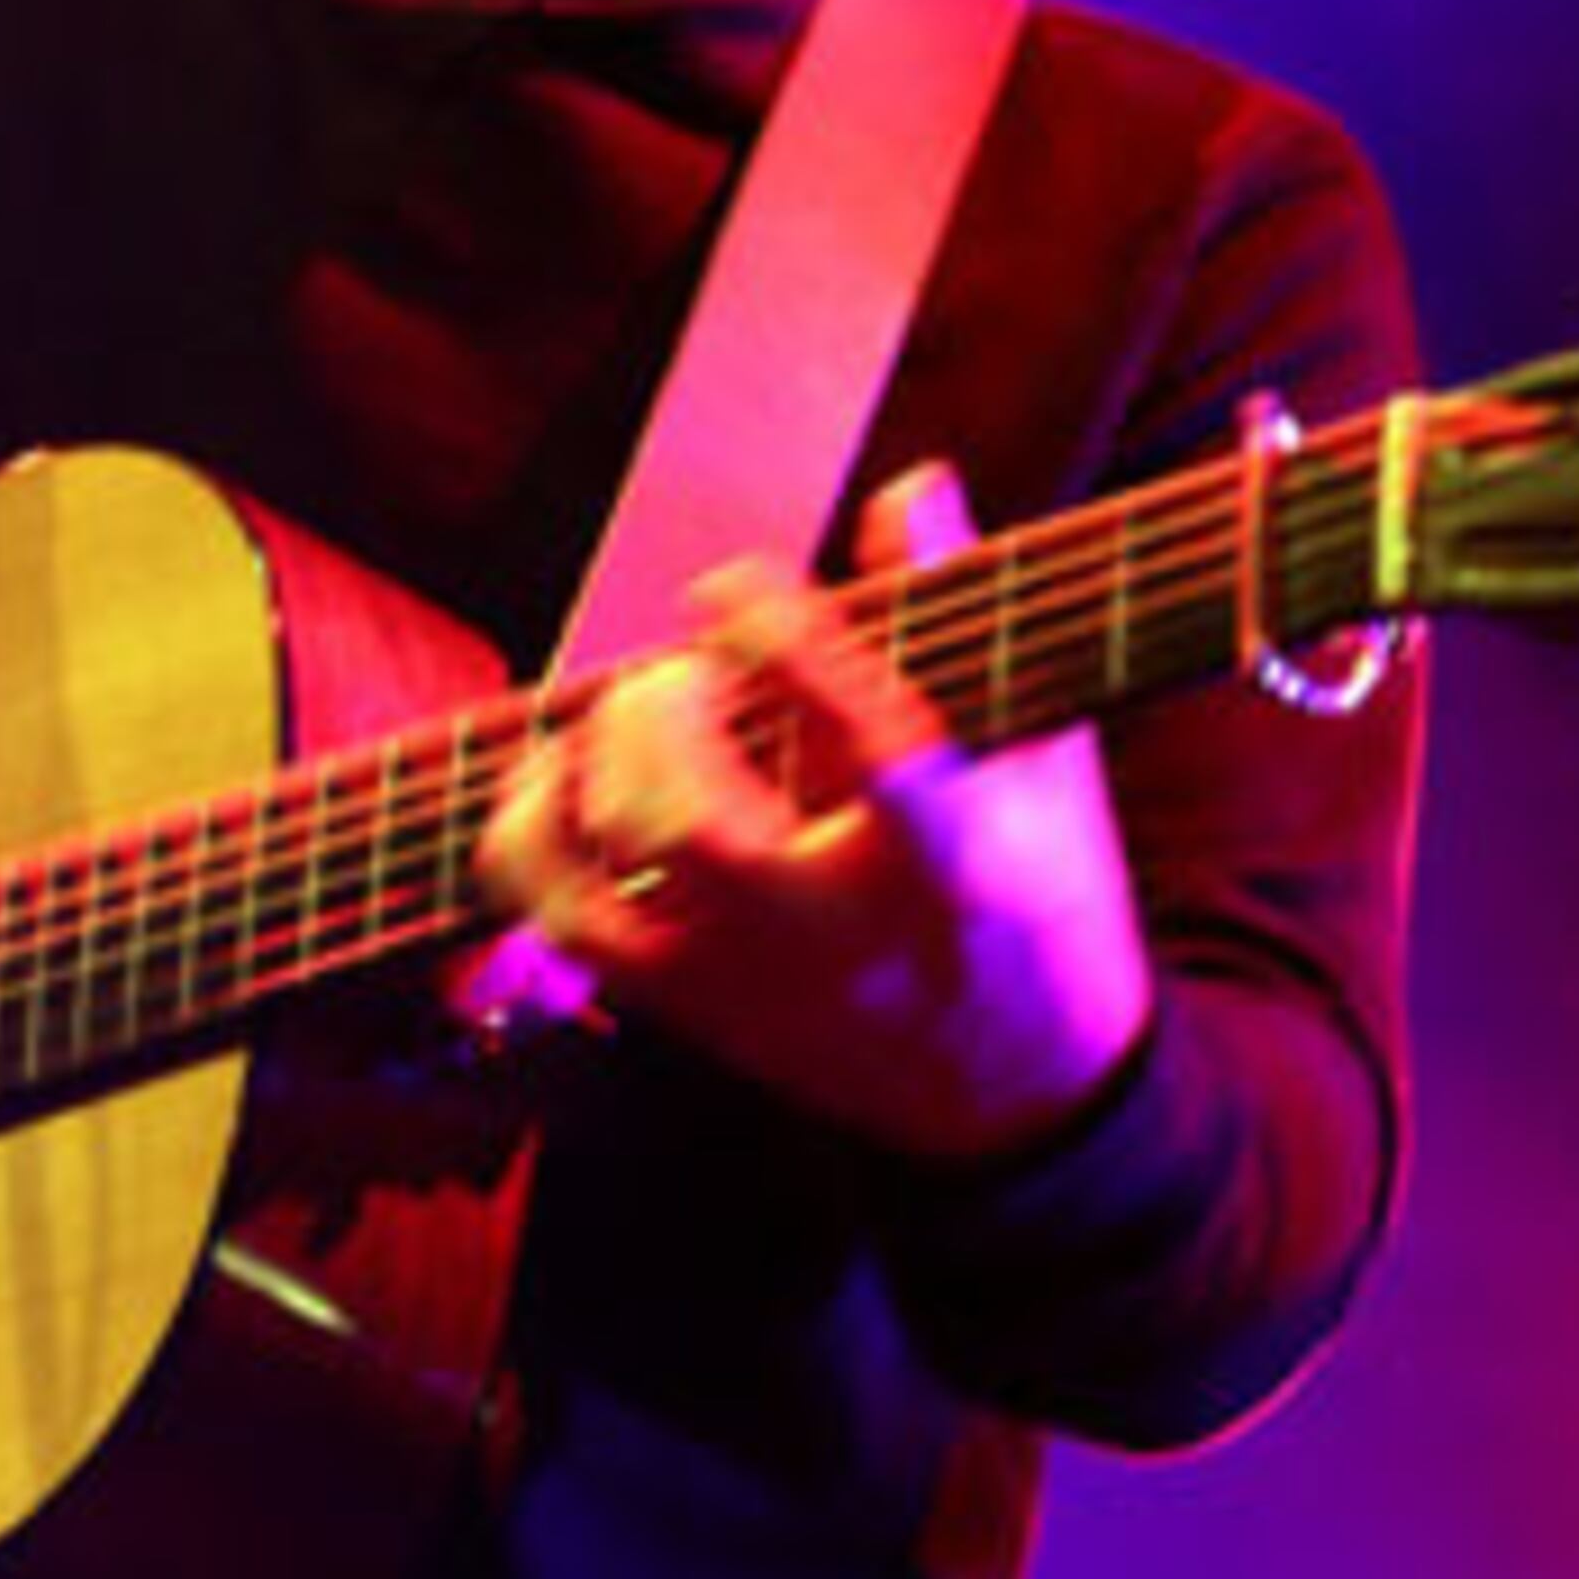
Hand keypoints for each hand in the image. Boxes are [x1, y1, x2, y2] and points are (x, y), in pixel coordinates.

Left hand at [473, 467, 1154, 1158]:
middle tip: (688, 676)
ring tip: (619, 725)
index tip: (734, 586)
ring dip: (577, 778)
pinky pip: (561, 928)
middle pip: (691, 825)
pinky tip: (572, 782)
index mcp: (956, 865)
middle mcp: (839, 938)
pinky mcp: (691, 1012)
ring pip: (600, 889)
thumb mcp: (1039, 756)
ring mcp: (751, 986)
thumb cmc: (1042, 896)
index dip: (782, 642)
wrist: (1029, 1096)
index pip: (862, 739)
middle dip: (660, 716)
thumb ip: (960, 616)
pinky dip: (536, 842)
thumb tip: (909, 482)